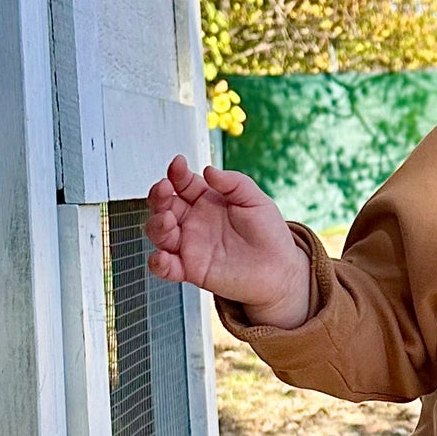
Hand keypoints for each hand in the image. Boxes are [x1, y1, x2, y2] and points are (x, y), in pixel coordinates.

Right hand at [144, 156, 311, 327]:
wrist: (280, 270)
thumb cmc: (269, 235)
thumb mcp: (255, 200)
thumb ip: (233, 182)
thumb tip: (209, 170)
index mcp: (206, 201)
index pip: (182, 183)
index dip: (176, 173)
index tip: (177, 165)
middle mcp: (194, 222)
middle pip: (163, 205)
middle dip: (158, 196)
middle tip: (164, 189)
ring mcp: (190, 246)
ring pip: (159, 233)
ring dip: (156, 225)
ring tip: (167, 220)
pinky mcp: (191, 270)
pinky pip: (166, 268)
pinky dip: (158, 263)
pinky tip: (162, 257)